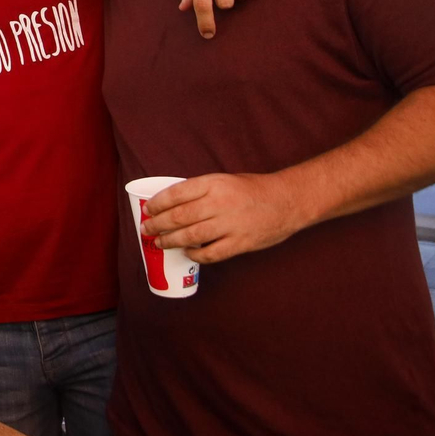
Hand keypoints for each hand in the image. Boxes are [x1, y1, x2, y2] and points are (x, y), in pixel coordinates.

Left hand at [142, 172, 308, 263]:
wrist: (287, 201)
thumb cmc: (252, 189)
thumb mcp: (224, 180)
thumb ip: (201, 191)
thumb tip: (171, 205)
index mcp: (214, 183)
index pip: (177, 193)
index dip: (157, 203)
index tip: (147, 209)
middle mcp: (220, 203)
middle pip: (180, 216)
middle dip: (158, 224)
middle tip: (146, 229)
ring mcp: (231, 224)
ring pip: (191, 236)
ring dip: (171, 241)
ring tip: (159, 242)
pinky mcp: (241, 243)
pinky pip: (211, 253)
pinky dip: (195, 255)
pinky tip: (187, 253)